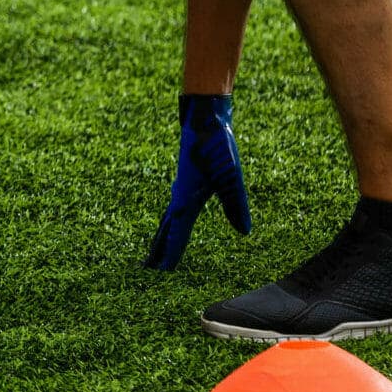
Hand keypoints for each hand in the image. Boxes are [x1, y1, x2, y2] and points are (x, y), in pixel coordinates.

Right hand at [144, 93, 251, 269]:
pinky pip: (172, 209)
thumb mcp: (231, 177)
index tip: (161, 272)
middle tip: (148, 271)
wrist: (205, 119)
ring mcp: (180, 189)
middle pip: (166, 229)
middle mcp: (180, 196)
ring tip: (153, 253)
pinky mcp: (186, 181)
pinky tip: (170, 221)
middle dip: (158, 250)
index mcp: (187, 199)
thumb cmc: (217, 147)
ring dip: (161, 237)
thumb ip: (235, 205)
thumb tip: (243, 232)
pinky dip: (167, 222)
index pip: (177, 233)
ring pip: (167, 219)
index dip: (171, 253)